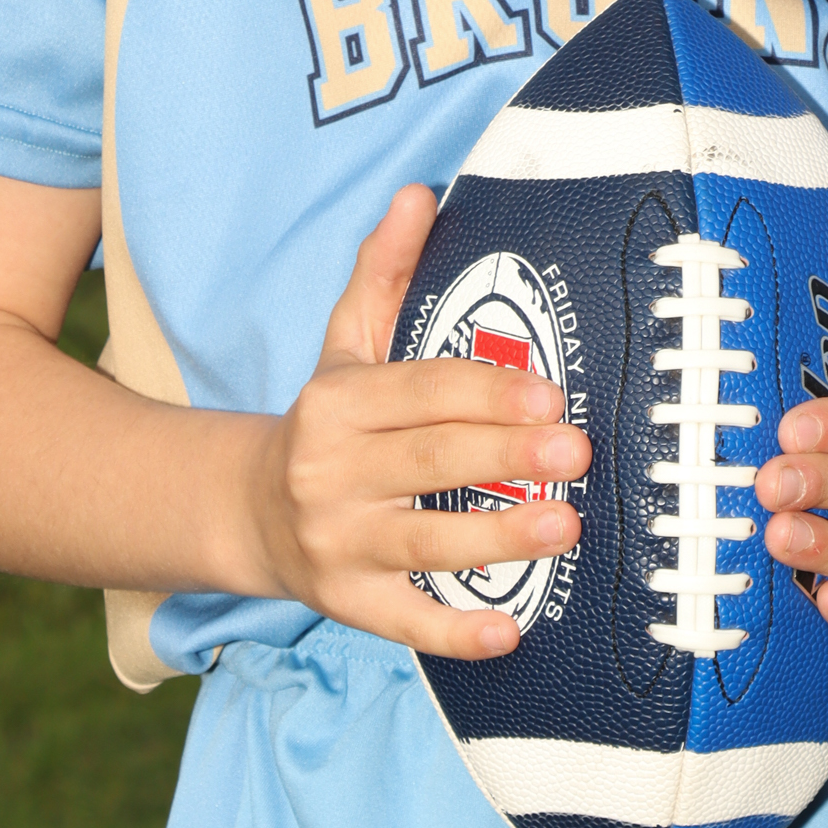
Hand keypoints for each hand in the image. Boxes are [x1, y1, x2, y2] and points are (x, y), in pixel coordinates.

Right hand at [247, 185, 592, 660]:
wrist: (249, 511)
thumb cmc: (328, 420)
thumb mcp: (345, 342)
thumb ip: (383, 269)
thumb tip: (420, 194)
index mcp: (337, 402)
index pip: (421, 391)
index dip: (486, 389)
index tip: (551, 390)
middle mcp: (328, 473)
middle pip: (429, 462)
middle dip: (506, 454)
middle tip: (577, 452)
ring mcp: (335, 543)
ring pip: (423, 543)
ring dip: (498, 539)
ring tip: (565, 526)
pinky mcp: (343, 604)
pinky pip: (403, 624)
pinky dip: (454, 633)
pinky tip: (509, 631)